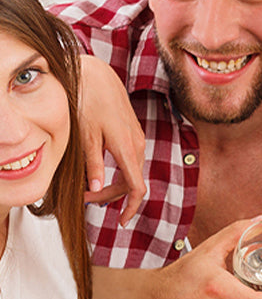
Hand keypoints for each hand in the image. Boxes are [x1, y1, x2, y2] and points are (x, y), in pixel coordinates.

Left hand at [78, 55, 145, 226]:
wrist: (100, 76)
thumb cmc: (89, 101)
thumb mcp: (85, 135)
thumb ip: (92, 163)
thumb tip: (95, 189)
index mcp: (127, 149)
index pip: (136, 188)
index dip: (130, 208)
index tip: (122, 222)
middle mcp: (138, 146)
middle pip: (132, 183)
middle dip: (112, 197)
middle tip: (87, 199)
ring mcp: (138, 140)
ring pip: (131, 172)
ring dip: (115, 185)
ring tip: (91, 189)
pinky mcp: (134, 135)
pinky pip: (130, 161)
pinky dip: (118, 172)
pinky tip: (101, 171)